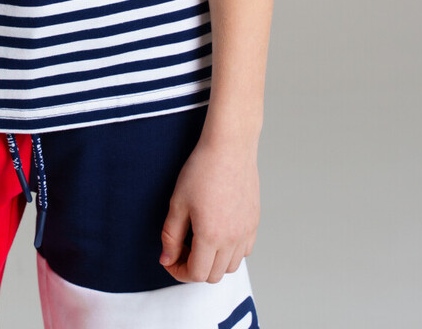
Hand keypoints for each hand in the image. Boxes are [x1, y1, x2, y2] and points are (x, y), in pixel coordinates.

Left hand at [159, 136, 259, 282]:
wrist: (229, 146)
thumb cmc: (202, 169)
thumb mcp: (178, 202)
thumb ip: (171, 236)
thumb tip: (167, 259)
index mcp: (211, 236)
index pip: (196, 274)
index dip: (178, 271)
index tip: (170, 258)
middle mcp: (232, 239)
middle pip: (213, 275)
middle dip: (194, 268)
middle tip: (183, 248)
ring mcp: (246, 231)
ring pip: (231, 266)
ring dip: (214, 262)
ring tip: (200, 240)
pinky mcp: (254, 222)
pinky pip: (245, 251)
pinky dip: (231, 252)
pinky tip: (219, 232)